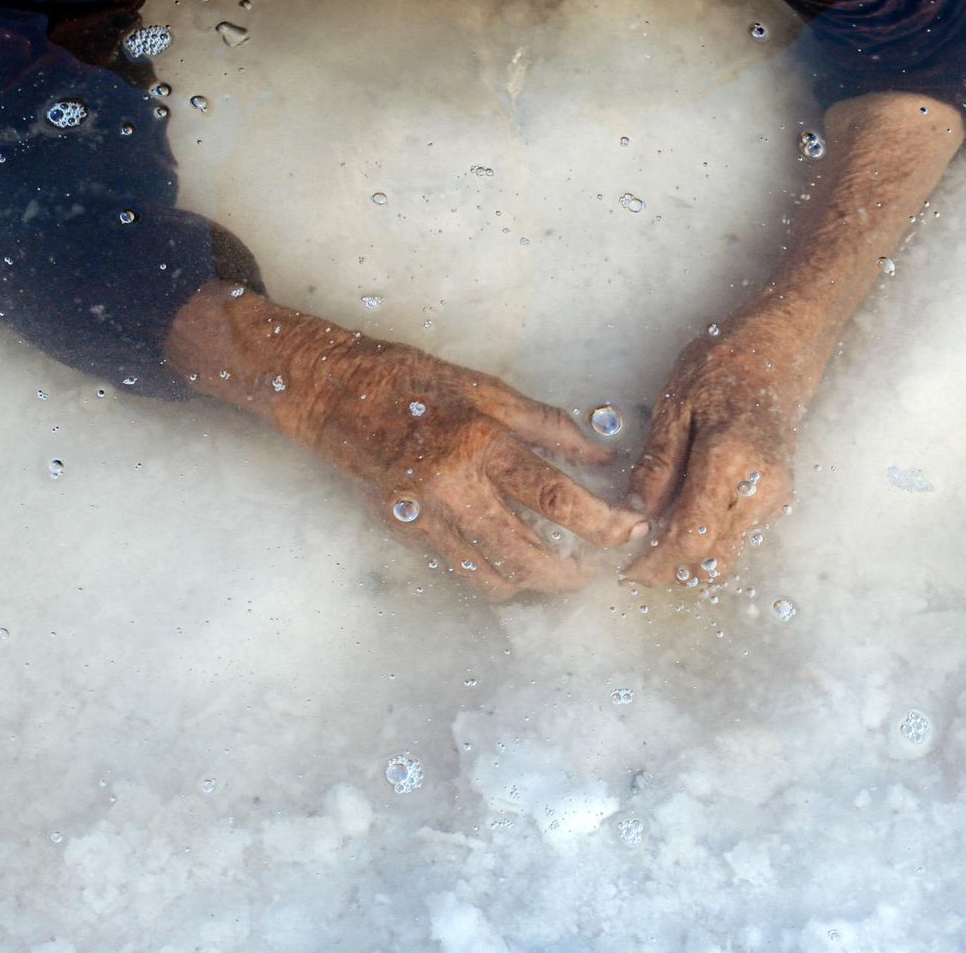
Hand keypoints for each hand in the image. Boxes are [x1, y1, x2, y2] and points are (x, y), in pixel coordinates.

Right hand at [167, 286, 648, 599]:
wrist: (335, 397)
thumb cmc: (413, 383)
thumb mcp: (487, 389)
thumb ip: (548, 427)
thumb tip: (602, 458)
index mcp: (479, 444)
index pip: (555, 498)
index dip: (602, 522)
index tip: (631, 529)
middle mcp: (452, 488)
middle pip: (528, 555)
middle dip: (574, 572)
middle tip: (600, 568)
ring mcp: (425, 518)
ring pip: (494, 577)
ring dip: (536, 583)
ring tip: (563, 571)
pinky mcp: (407, 534)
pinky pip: (463, 572)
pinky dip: (497, 577)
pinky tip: (517, 564)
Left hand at [624, 314, 799, 586]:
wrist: (783, 348)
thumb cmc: (726, 364)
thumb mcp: (676, 406)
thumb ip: (658, 465)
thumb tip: (636, 514)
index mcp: (730, 462)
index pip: (692, 539)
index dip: (657, 564)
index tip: (627, 569)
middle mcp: (761, 488)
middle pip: (713, 559)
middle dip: (672, 569)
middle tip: (635, 561)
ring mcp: (776, 496)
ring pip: (728, 552)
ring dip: (690, 556)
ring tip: (653, 535)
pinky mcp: (778, 496)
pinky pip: (738, 534)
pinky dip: (708, 539)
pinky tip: (681, 516)